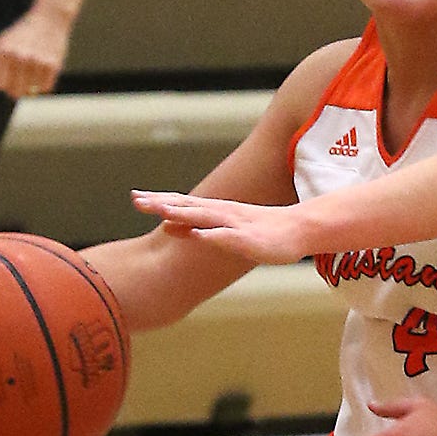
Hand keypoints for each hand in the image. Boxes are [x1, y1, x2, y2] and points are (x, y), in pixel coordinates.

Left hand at [0, 3, 70, 97]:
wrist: (49, 20)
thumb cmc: (22, 33)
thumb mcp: (2, 42)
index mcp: (4, 52)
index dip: (2, 82)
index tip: (6, 75)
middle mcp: (20, 57)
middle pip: (14, 92)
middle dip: (15, 88)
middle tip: (20, 78)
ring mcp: (37, 62)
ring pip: (31, 92)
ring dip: (30, 87)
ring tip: (32, 73)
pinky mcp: (52, 66)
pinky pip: (45, 88)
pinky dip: (43, 84)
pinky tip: (42, 72)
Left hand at [132, 190, 308, 264]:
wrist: (300, 229)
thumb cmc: (261, 232)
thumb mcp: (224, 231)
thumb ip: (195, 228)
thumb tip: (168, 227)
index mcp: (216, 210)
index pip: (182, 202)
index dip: (159, 199)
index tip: (136, 197)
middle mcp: (223, 213)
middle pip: (188, 206)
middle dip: (162, 203)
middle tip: (137, 200)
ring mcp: (236, 224)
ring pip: (205, 217)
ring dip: (182, 213)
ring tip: (160, 211)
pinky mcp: (250, 238)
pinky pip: (228, 237)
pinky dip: (211, 235)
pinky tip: (197, 235)